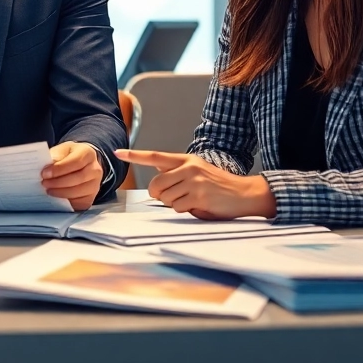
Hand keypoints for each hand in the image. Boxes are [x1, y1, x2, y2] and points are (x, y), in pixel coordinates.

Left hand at [42, 142, 102, 210]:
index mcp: (88, 154)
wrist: (81, 165)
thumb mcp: (62, 150)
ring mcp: (95, 185)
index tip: (45, 173)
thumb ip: (55, 156)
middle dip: (58, 182)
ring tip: (48, 190)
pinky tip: (56, 197)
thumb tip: (47, 168)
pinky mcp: (90, 198)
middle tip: (44, 183)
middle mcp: (95, 169)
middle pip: (78, 178)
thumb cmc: (69, 156)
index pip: (76, 161)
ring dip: (60, 192)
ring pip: (78, 192)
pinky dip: (65, 201)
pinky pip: (78, 203)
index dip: (59, 169)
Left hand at [115, 149, 275, 219]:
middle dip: (160, 195)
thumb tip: (157, 178)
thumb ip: (177, 174)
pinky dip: (184, 210)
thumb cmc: (218, 186)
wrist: (244, 193)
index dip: (135, 155)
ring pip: (165, 198)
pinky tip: (198, 205)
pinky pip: (177, 207)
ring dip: (175, 204)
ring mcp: (193, 181)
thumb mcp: (197, 173)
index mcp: (186, 160)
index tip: (118, 152)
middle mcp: (188, 167)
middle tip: (176, 196)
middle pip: (156, 185)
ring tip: (192, 200)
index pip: (155, 156)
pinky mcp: (198, 196)